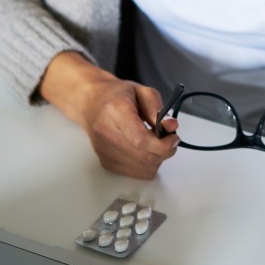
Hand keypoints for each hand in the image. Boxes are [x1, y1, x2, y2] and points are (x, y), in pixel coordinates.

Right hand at [40, 52, 178, 178]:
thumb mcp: (142, 92)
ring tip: (154, 142)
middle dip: (164, 151)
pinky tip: (144, 149)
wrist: (91, 103)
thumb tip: (171, 126)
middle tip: (169, 139)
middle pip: (144, 157)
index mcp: (115, 110)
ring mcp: (104, 150)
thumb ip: (157, 109)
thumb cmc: (117, 95)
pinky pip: (136, 173)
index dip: (162, 144)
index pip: (140, 139)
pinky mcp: (105, 162)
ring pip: (143, 168)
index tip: (173, 138)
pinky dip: (147, 164)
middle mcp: (106, 133)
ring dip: (157, 158)